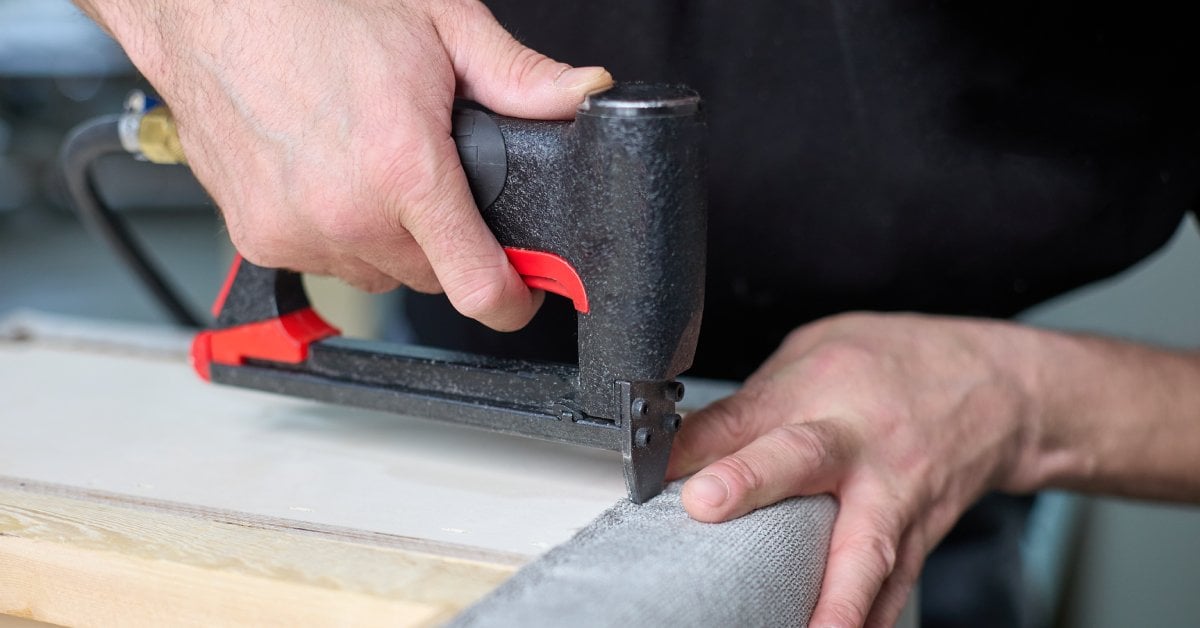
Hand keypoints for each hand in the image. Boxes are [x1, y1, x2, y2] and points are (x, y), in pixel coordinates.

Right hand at [77, 0, 611, 329]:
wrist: (207, 4)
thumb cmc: (309, 6)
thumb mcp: (439, 24)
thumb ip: (519, 77)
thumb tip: (582, 96)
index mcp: (404, 169)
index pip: (478, 287)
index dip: (515, 298)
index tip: (524, 293)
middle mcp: (348, 214)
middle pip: (431, 276)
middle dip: (446, 242)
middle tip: (430, 179)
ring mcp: (297, 232)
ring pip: (377, 272)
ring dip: (389, 238)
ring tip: (371, 167)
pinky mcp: (258, 238)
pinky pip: (324, 261)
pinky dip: (338, 233)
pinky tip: (328, 176)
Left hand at [668, 312, 1046, 626]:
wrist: (997, 388)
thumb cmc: (894, 366)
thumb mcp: (814, 355)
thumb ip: (752, 406)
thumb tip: (680, 450)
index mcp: (825, 387)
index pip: (751, 410)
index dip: (700, 435)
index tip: (655, 460)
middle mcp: (860, 442)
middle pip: (805, 459)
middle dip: (754, 482)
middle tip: (706, 505)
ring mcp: (896, 496)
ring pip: (864, 549)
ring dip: (832, 598)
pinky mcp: (919, 540)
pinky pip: (893, 590)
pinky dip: (869, 622)